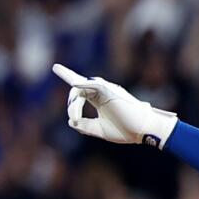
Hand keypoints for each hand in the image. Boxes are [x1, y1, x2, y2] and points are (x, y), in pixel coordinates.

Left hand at [53, 64, 178, 147]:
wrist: (143, 131)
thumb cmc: (126, 130)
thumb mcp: (100, 130)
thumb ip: (85, 126)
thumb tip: (71, 122)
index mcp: (98, 99)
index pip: (80, 87)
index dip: (67, 75)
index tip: (55, 67)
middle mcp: (100, 92)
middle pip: (77, 91)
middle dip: (71, 106)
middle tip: (74, 120)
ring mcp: (105, 90)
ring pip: (81, 88)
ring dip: (75, 103)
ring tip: (75, 117)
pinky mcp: (111, 91)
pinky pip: (94, 84)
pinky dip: (83, 84)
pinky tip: (74, 84)